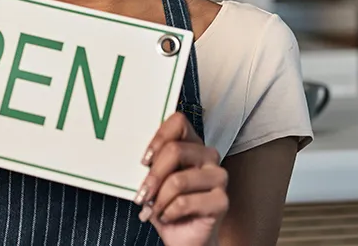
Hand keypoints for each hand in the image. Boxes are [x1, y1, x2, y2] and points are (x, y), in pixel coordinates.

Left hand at [135, 112, 228, 245]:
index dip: (158, 137)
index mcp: (191, 144)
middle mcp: (208, 155)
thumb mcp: (153, 181)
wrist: (184, 236)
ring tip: (153, 208)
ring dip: (158, 199)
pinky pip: (184, 202)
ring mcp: (219, 177)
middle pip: (175, 150)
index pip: (178, 122)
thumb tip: (136, 159)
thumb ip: (149, 165)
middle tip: (141, 193)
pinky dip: (168, 212)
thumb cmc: (167, 204)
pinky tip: (167, 216)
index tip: (143, 159)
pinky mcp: (222, 200)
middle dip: (152, 176)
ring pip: (177, 180)